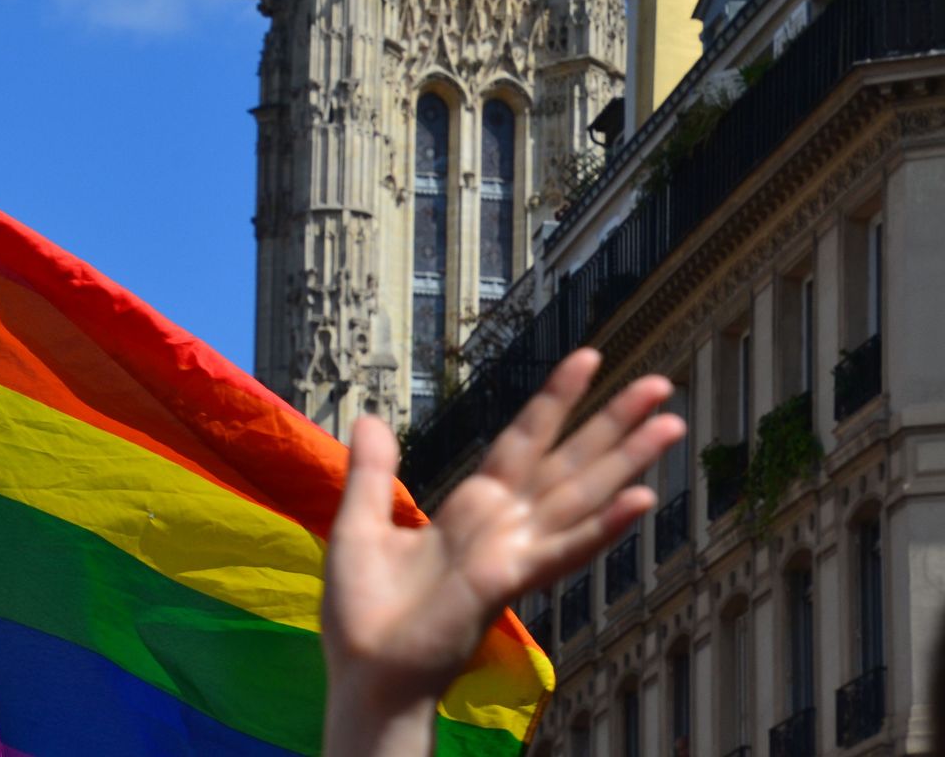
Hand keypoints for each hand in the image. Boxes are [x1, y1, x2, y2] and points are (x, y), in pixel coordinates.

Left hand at [321, 350, 683, 754]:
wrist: (366, 672)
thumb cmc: (365, 612)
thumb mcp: (359, 523)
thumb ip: (372, 471)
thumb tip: (370, 416)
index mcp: (472, 507)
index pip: (523, 441)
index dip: (556, 400)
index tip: (588, 358)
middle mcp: (504, 525)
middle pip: (569, 460)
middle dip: (614, 422)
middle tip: (662, 383)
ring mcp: (514, 551)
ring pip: (581, 494)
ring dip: (627, 459)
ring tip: (672, 422)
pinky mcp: (510, 580)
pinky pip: (566, 548)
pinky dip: (604, 525)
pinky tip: (642, 499)